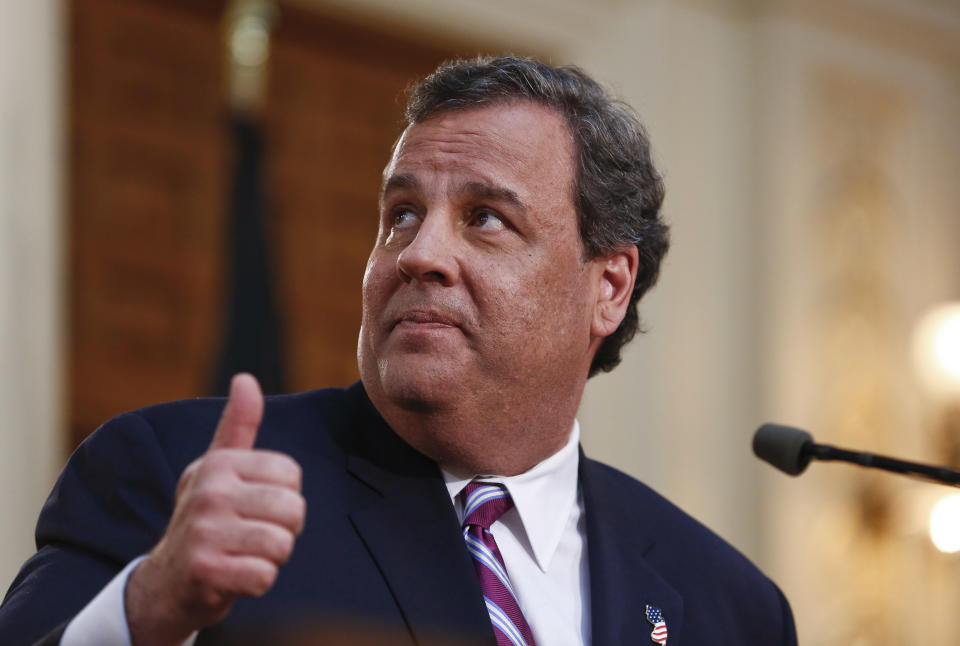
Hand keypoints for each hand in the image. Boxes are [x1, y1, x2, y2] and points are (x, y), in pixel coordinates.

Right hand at [125, 374, 305, 645]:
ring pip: (282, 544)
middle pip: (293, 509)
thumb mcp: (217, 468)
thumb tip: (246, 379)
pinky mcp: (205, 570)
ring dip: (271, 557)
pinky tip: (234, 576)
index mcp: (219, 463)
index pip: (292, 474)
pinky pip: (265, 575)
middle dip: (283, 530)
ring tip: (243, 554)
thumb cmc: (206, 518)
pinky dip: (258, 582)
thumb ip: (238, 425)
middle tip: (251, 535)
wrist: (167, 581)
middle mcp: (208, 491)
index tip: (254, 505)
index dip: (284, 496)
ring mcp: (204, 531)